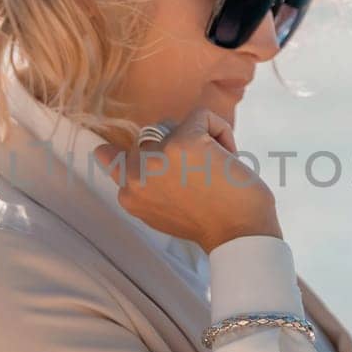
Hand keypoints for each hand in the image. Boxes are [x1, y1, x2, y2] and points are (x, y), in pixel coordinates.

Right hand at [90, 84, 280, 253]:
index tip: (143, 159)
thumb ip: (145, 187)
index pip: (110, 157)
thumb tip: (113, 154)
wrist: (241, 235)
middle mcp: (136, 175)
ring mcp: (158, 156)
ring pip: (176, 126)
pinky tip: (229, 158)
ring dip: (200, 140)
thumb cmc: (211, 225)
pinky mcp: (184, 141)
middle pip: (151, 139)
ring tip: (215, 168)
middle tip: (200, 177)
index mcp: (130, 194)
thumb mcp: (163, 212)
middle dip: (176, 149)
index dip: (130, 152)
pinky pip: (202, 116)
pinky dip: (221, 131)